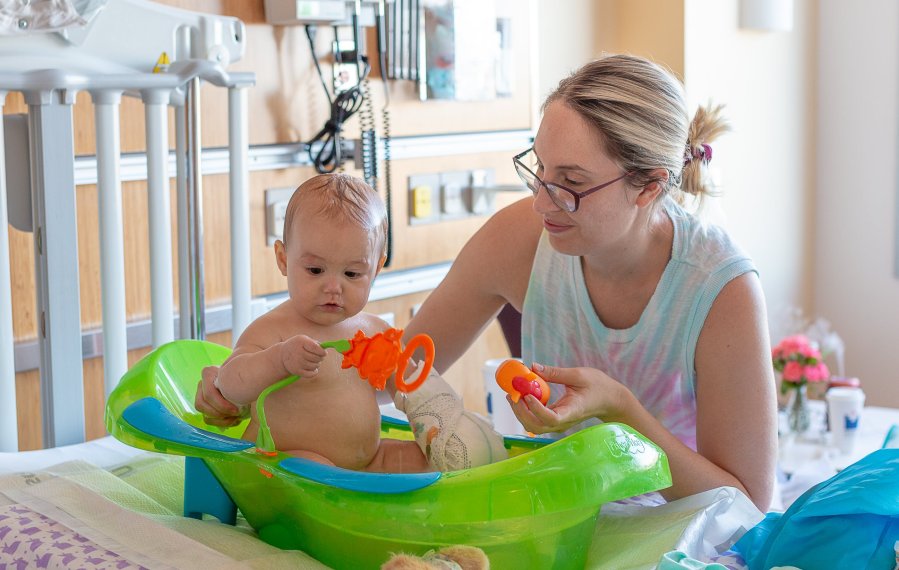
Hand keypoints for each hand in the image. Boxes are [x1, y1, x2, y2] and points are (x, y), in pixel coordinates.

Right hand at [195, 365, 246, 426]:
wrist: (247, 382)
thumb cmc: (245, 378)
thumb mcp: (242, 378)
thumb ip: (239, 381)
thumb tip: (241, 391)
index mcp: (209, 373)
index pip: (209, 394)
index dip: (222, 405)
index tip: (237, 410)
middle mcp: (202, 385)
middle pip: (201, 405)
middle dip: (220, 413)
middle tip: (236, 414)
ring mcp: (202, 397)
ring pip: (204, 414)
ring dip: (222, 420)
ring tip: (237, 418)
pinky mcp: (206, 408)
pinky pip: (208, 420)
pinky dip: (222, 423)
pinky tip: (235, 419)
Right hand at [280, 334, 326, 377]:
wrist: (283, 355)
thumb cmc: (298, 346)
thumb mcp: (304, 340)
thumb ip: (316, 343)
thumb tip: (325, 350)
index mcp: (301, 342)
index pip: (315, 348)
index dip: (322, 352)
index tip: (324, 353)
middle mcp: (298, 352)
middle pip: (316, 358)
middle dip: (320, 358)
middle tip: (318, 357)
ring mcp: (297, 362)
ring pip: (314, 366)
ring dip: (317, 364)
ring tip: (313, 361)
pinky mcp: (296, 371)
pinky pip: (311, 374)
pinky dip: (314, 372)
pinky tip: (313, 369)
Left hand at [508, 363, 626, 433]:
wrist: (610, 400)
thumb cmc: (598, 386)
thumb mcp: (578, 375)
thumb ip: (555, 373)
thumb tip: (533, 367)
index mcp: (571, 412)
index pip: (551, 418)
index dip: (536, 409)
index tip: (527, 395)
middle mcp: (563, 422)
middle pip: (536, 426)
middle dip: (520, 411)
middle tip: (512, 393)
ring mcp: (559, 424)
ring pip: (534, 426)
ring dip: (520, 412)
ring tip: (513, 394)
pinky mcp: (555, 421)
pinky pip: (536, 420)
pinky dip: (526, 411)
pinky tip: (522, 396)